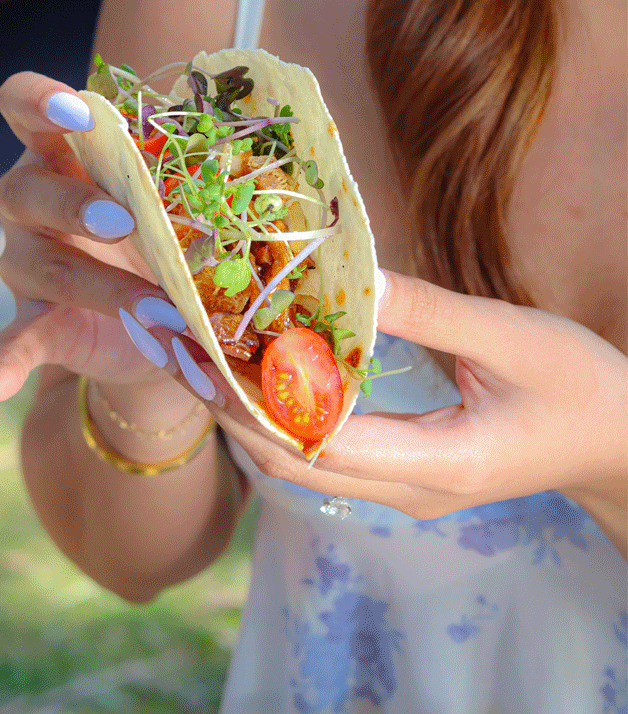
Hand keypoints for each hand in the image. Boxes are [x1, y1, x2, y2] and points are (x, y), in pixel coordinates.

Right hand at [0, 71, 226, 406]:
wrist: (154, 317)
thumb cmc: (165, 231)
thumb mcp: (178, 197)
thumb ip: (196, 167)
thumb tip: (276, 139)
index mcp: (64, 150)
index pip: (23, 105)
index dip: (40, 100)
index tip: (79, 110)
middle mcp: (31, 199)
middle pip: (26, 190)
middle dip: (74, 204)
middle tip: (126, 222)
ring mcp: (26, 263)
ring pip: (42, 266)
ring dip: (102, 290)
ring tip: (160, 313)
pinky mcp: (36, 322)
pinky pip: (13, 340)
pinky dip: (5, 361)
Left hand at [213, 269, 627, 553]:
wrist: (618, 439)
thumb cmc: (578, 386)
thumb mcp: (508, 336)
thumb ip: (426, 312)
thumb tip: (349, 277)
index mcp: (436, 465)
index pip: (315, 444)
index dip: (251, 402)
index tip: (202, 353)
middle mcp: (408, 492)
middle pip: (294, 462)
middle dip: (233, 409)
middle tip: (185, 348)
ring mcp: (404, 490)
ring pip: (305, 462)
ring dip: (254, 413)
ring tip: (212, 354)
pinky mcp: (405, 473)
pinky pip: (330, 452)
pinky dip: (290, 414)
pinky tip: (271, 371)